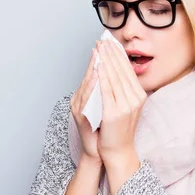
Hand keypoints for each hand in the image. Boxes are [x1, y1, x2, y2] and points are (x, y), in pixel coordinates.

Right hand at [70, 46, 100, 165]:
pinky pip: (87, 97)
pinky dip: (92, 84)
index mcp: (84, 97)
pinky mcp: (80, 116)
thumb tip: (116, 75)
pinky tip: (97, 74)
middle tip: (102, 42)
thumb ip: (108, 92)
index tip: (106, 43)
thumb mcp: (108, 107)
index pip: (93, 73)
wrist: (103, 152)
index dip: (100, 58)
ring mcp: (77, 108)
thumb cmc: (106, 130)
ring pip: (87, 83)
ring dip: (94, 67)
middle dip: (97, 58)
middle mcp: (77, 100)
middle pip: (89, 75)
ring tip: (100, 53)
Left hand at [96, 40, 146, 165]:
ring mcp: (126, 105)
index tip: (110, 42)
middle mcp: (135, 98)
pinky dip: (102, 76)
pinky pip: (107, 90)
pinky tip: (97, 66)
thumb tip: (117, 70)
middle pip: (121, 70)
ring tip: (99, 48)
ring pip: (114, 77)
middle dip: (111, 53)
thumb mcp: (127, 106)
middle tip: (103, 39)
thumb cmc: (119, 129)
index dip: (118, 54)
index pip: (128, 70)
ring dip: (105, 60)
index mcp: (139, 95)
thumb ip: (124, 90)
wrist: (118, 151)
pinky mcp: (114, 112)